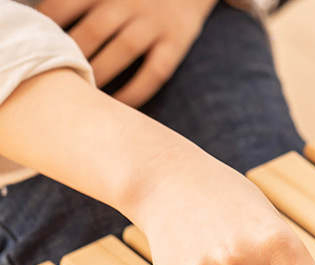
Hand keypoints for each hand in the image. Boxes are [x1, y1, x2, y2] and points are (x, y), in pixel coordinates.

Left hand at [37, 0, 214, 106]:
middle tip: (59, 80)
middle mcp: (128, 2)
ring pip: (122, 51)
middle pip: (92, 31)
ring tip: (86, 93)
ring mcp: (153, 23)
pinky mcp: (175, 42)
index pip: (65, 5)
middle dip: (73, 57)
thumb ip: (84, 1)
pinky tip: (120, 104)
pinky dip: (136, 91)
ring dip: (101, 74)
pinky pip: (154, 72)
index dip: (49, 27)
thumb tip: (50, 18)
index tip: (40, 47)